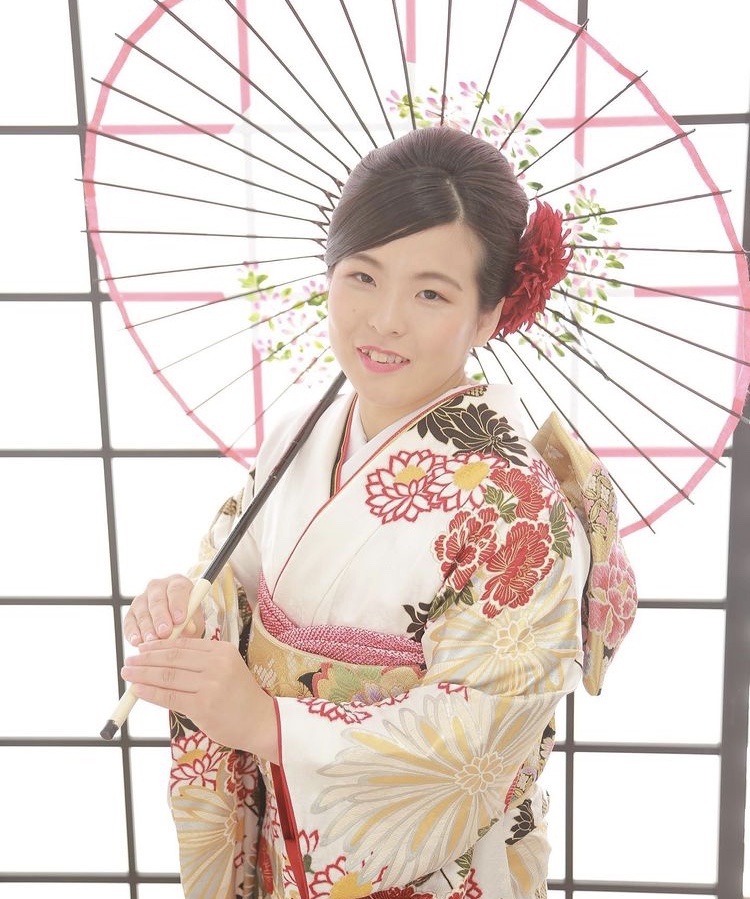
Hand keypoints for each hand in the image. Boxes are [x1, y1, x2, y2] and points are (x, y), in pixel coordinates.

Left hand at [122, 637, 278, 761]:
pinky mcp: (203, 705)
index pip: (183, 644)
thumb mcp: (226, 669)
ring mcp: (210, 684)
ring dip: (143, 674)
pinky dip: (150, 693)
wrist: (260, 722)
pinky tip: (137, 691)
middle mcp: (217, 663)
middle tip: (129, 660)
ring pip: (167, 676)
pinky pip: (169, 696)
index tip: (142, 648)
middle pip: (172, 658)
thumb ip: (201, 662)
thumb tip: (164, 659)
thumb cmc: (240, 697)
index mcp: (222, 650)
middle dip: (146, 658)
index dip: (159, 646)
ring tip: (128, 673)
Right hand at [124, 575, 204, 644]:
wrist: (176, 621)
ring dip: (147, 627)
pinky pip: (129, 622)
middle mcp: (158, 587)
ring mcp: (142, 598)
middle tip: (165, 632)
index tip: (180, 619)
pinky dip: (132, 632)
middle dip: (161, 617)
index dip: (177, 604)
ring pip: (142, 611)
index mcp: (178, 583)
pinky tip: (137, 641)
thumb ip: (193, 622)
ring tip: (152, 640)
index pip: (177, 589)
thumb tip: (189, 629)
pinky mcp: (131, 613)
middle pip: (157, 600)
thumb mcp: (195, 619)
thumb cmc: (188, 617)